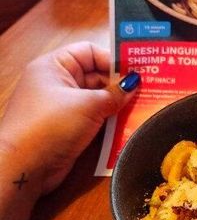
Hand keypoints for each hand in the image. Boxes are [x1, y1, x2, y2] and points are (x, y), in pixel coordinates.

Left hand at [0, 42, 138, 198]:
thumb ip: (115, 93)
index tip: (139, 71)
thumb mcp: (88, 105)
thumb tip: (135, 82)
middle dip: (121, 83)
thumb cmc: (52, 125)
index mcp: (54, 66)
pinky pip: (95, 117)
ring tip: (146, 105)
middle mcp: (57, 82)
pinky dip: (111, 119)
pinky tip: (131, 122)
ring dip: (118, 103)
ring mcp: (63, 106)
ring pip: (98, 97)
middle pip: (96, 75)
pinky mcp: (69, 127)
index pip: (90, 52)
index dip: (114, 59)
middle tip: (150, 89)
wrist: (23, 167)